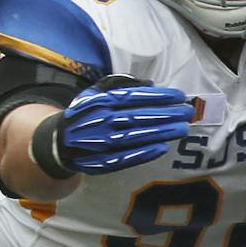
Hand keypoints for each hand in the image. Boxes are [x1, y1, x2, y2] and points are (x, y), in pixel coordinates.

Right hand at [35, 75, 192, 177]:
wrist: (58, 142)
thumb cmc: (85, 114)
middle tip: (188, 112)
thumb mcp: (96, 93)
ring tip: (182, 128)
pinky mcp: (103, 161)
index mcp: (101, 101)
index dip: (158, 96)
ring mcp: (102, 142)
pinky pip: (126, 157)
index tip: (179, 95)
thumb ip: (120, 86)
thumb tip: (150, 84)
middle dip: (166, 114)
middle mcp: (102, 120)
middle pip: (139, 116)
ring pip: (136, 136)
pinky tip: (163, 148)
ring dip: (161, 133)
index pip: (134, 96)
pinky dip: (144, 153)